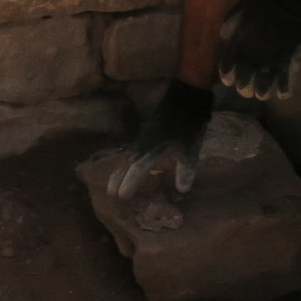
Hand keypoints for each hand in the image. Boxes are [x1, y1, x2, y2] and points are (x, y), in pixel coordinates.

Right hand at [111, 80, 213, 200]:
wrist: (182, 104)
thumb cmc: (187, 130)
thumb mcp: (190, 153)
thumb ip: (185, 171)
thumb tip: (182, 190)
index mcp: (151, 153)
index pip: (136, 171)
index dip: (129, 183)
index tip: (122, 195)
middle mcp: (142, 147)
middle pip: (125, 165)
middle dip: (117, 178)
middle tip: (110, 192)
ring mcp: (142, 140)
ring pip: (126, 157)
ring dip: (119, 170)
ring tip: (113, 182)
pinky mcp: (144, 134)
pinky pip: (130, 151)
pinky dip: (125, 161)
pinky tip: (126, 165)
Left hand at [216, 0, 300, 99]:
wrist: (286, 4)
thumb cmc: (262, 3)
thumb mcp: (240, 8)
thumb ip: (230, 23)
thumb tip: (223, 36)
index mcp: (237, 45)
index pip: (227, 65)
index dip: (227, 74)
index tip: (228, 80)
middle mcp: (250, 57)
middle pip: (243, 79)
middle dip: (243, 86)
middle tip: (245, 89)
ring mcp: (269, 62)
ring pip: (262, 85)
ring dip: (261, 91)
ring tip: (261, 95)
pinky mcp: (286, 62)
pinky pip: (284, 81)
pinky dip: (283, 89)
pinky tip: (281, 95)